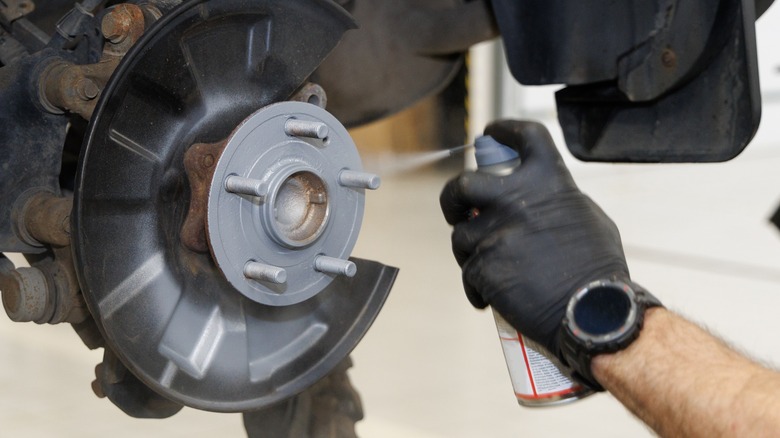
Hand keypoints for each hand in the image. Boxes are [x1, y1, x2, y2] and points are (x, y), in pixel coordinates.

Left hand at [439, 120, 628, 357]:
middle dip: (453, 197)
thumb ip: (556, 199)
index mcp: (547, 181)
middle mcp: (516, 200)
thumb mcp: (588, 217)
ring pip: (462, 236)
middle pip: (463, 184)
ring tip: (494, 270)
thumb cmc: (596, 268)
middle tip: (457, 210)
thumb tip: (537, 197)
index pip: (524, 137)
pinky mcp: (483, 266)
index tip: (491, 133)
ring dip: (471, 252)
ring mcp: (496, 233)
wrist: (593, 311)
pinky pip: (469, 273)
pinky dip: (478, 287)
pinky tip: (492, 297)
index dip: (503, 130)